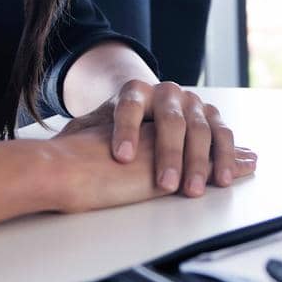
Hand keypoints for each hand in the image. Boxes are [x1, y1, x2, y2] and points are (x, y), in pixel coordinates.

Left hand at [58, 79, 255, 197]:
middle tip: (165, 184)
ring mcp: (192, 103)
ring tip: (193, 189)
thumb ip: (77, 134)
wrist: (141, 108)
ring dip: (200, 161)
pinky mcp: (212, 117)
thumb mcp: (91, 128)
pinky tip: (225, 177)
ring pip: (200, 128)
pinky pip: (223, 134)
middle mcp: (167, 92)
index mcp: (133, 91)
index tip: (120, 157)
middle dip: (169, 153)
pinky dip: (227, 156)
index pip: (129, 107)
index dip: (125, 131)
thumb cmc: (112, 127)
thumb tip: (54, 148)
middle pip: (170, 120)